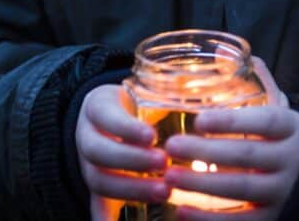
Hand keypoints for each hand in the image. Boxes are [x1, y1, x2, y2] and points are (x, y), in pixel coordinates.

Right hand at [75, 84, 168, 218]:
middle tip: (164, 162)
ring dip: (130, 188)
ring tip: (164, 191)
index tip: (152, 135)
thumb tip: (211, 92)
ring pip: (97, 180)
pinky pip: (96, 204)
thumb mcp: (146, 90)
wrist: (108, 114)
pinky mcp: (95, 186)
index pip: (106, 116)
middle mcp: (87, 135)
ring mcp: (88, 162)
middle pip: (98, 151)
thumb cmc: (136, 102)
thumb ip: (172, 92)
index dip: (127, 128)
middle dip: (131, 160)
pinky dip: (105, 218)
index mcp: (98, 106)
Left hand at [163, 58, 298, 220]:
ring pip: (240, 189)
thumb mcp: (278, 108)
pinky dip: (209, 220)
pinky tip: (180, 210)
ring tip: (169, 176)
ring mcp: (283, 192)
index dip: (231, 122)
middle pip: (246, 156)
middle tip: (171, 146)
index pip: (264, 122)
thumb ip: (257, 83)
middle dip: (205, 151)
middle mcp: (291, 160)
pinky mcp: (272, 219)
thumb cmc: (282, 137)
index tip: (198, 120)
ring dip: (201, 185)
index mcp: (292, 127)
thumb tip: (224, 52)